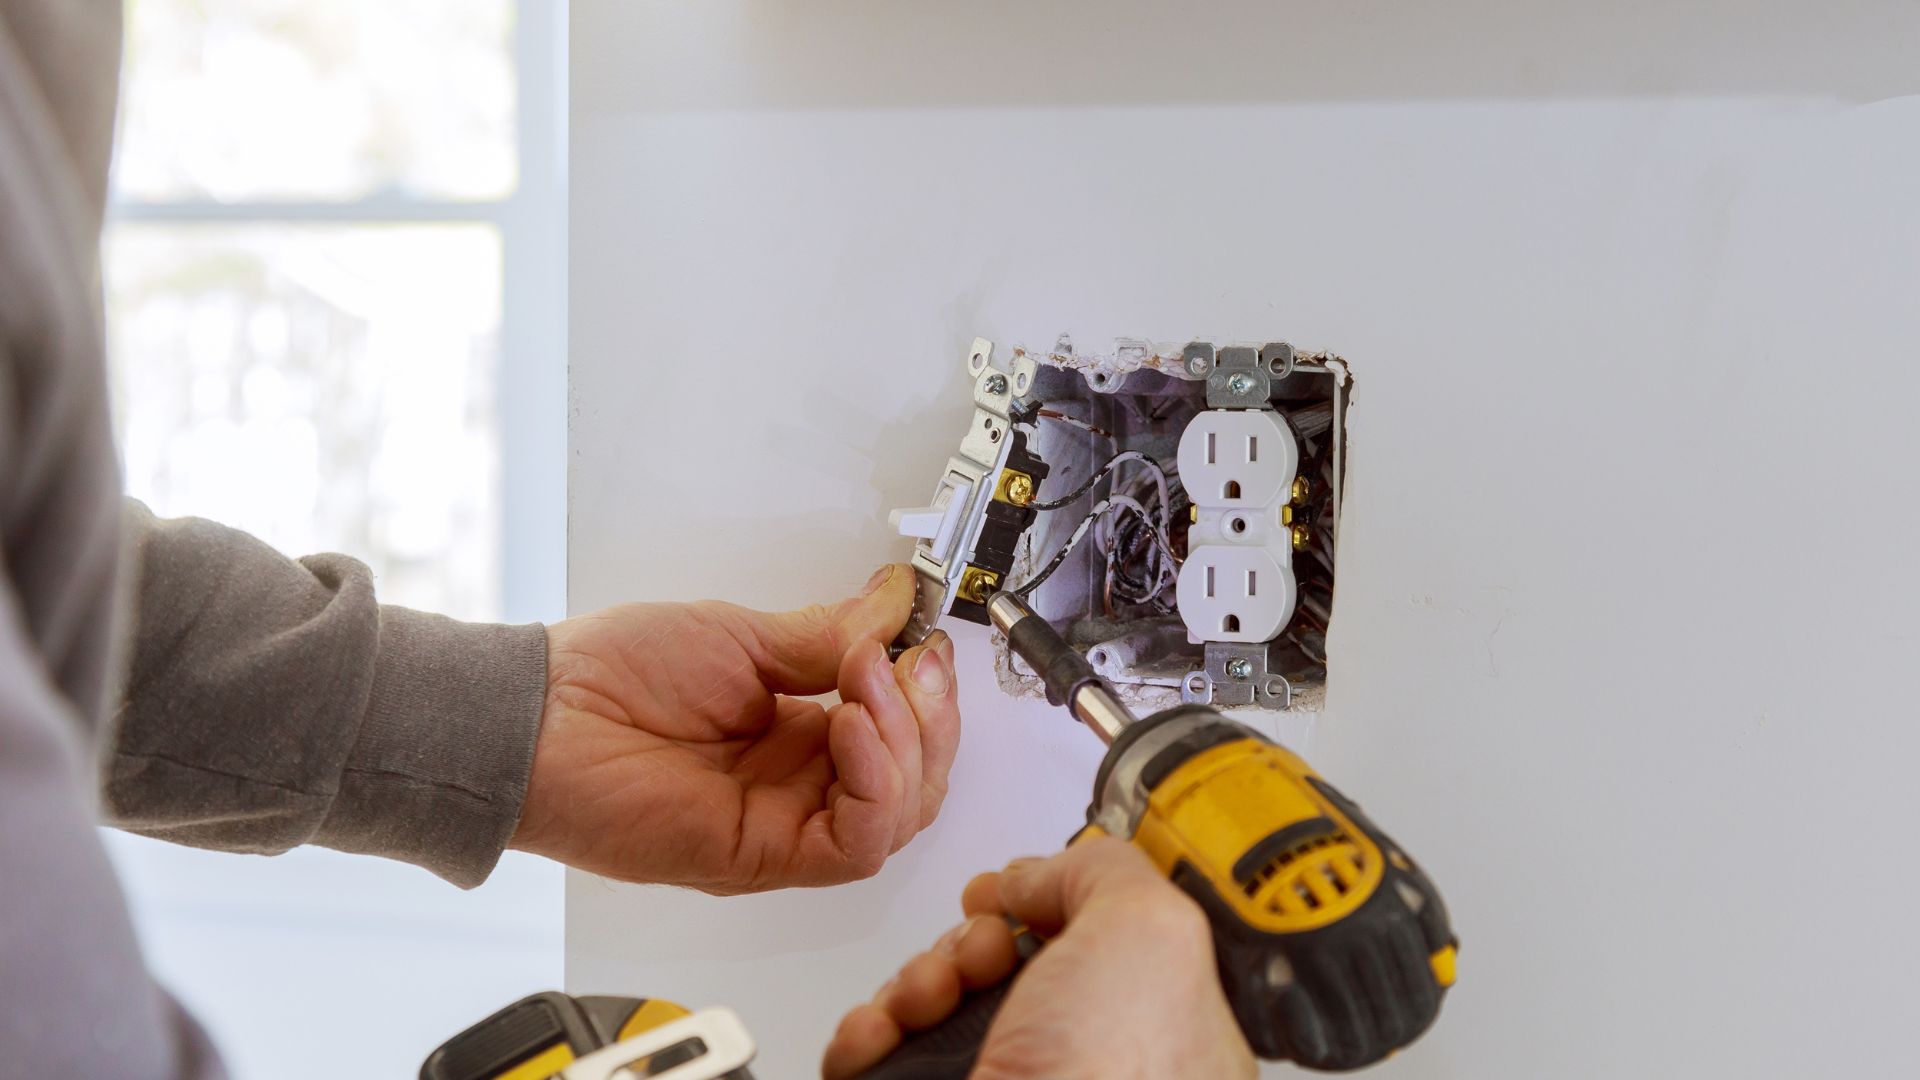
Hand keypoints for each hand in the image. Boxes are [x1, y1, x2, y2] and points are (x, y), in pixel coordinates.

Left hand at [508, 564, 959, 892]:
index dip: (925, 694)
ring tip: (867, 681)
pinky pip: (854, 844)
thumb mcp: (738, 635)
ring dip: (906, 745)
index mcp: (796, 735)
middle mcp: (797, 786)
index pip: (901, 735)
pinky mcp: (762, 856)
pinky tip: (852, 728)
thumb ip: (826, 635)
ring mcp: (783, 824)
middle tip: (910, 661)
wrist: (538, 718)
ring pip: (898, 818)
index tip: (922, 641)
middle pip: (915, 783)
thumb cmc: (606, 678)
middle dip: (931, 719)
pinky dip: (874, 785)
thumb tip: (893, 603)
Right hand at [822, 838, 1256, 1079]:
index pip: (1094, 940)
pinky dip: (870, 1033)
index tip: (1018, 891)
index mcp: (1156, 1026)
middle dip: (970, 939)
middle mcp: (1081, 1062)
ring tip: (928, 997)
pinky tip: (882, 1032)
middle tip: (980, 953)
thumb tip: (1038, 874)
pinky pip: (882, 1055)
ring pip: (936, 1005)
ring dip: (916, 979)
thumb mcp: (1150, 931)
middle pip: (1002, 963)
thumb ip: (1105, 872)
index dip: (1046, 903)